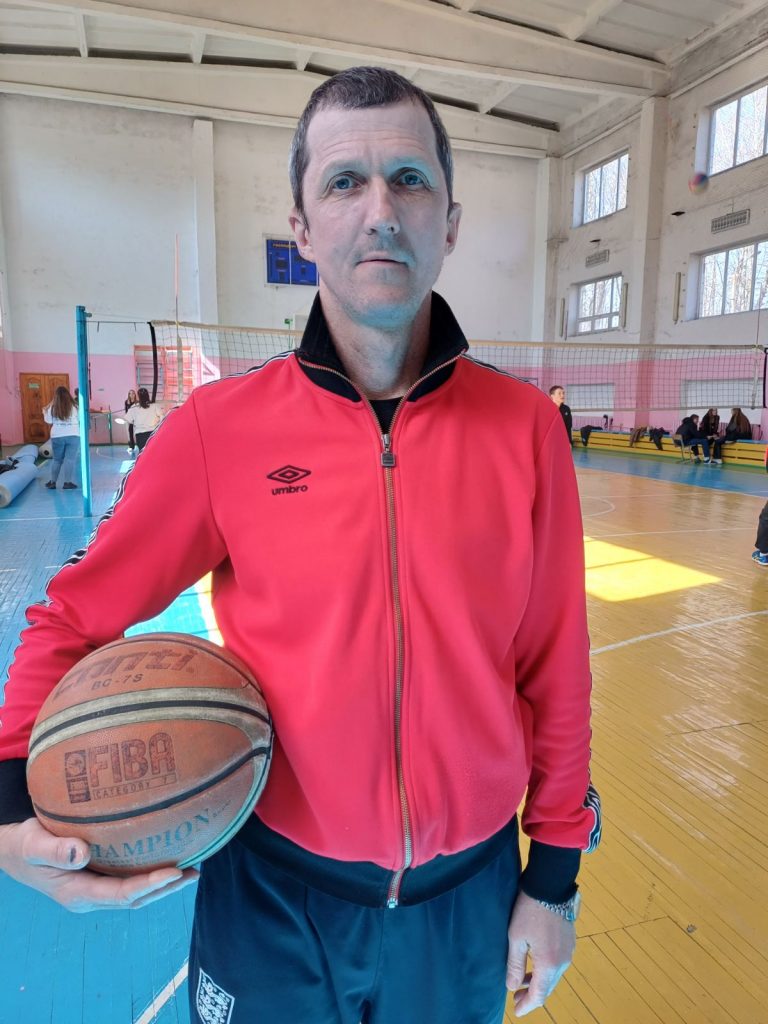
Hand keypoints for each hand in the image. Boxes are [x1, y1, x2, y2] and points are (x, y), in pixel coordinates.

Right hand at [0, 818, 197, 912]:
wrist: (14, 853)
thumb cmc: (24, 846)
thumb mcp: (33, 845)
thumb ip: (55, 850)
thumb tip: (82, 852)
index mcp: (77, 893)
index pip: (121, 894)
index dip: (150, 884)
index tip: (175, 870)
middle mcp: (90, 897)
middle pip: (135, 899)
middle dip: (165, 888)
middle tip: (194, 872)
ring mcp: (95, 890)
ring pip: (135, 894)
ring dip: (163, 885)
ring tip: (192, 869)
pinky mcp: (98, 879)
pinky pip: (129, 881)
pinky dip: (150, 874)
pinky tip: (168, 858)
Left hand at [506, 890, 575, 1016]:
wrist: (550, 884)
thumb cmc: (529, 910)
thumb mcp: (516, 937)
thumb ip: (514, 965)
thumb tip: (512, 987)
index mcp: (549, 963)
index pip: (539, 994)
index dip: (527, 1005)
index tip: (517, 1011)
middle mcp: (563, 962)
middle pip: (548, 987)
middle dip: (531, 995)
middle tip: (515, 998)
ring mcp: (569, 952)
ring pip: (553, 976)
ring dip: (539, 982)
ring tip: (521, 983)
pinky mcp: (570, 942)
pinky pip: (558, 964)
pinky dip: (546, 970)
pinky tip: (534, 965)